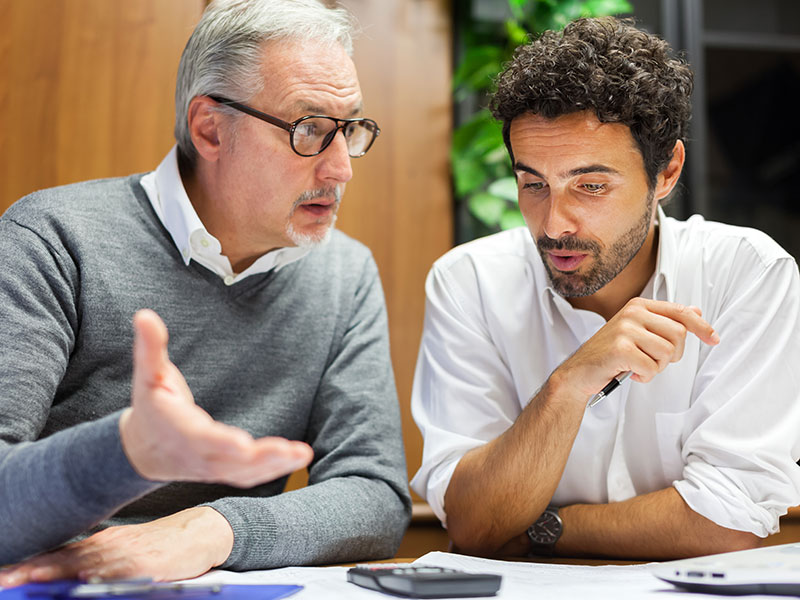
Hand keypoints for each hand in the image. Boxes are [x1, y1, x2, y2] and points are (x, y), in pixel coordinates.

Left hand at [0, 507, 230, 585]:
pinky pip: (119, 571)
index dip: (29, 565)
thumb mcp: (125, 550)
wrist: (202, 532)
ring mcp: (127, 554)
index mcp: (101, 543)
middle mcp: (109, 546)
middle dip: (30, 570)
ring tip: (28, 578)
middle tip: (3, 578)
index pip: (57, 554)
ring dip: (54, 572)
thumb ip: (96, 561)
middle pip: (63, 559)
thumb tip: (66, 576)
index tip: (3, 575)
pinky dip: (99, 575)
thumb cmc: (163, 546)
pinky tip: (83, 579)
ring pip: (84, 563)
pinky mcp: (147, 564)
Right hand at [120, 309, 312, 485]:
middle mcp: (198, 454)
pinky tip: (297, 459)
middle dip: (262, 458)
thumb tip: (144, 315)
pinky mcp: (224, 470)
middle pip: (231, 461)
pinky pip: (250, 475)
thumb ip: (150, 347)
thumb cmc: (151, 406)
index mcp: (179, 429)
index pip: (201, 438)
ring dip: (276, 465)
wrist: (143, 450)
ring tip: (302, 455)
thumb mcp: (147, 375)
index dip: (221, 443)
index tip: (242, 444)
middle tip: (292, 451)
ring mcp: (212, 467)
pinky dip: (274, 469)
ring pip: (245, 472)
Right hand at [557, 298, 719, 398]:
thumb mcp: (639, 332)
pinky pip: (652, 368)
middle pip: (679, 335)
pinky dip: (645, 377)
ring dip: (657, 368)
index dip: (702, 326)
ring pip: (667, 353)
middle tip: (654, 361)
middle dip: (672, 355)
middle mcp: (632, 312)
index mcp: (639, 305)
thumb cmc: (611, 353)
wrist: (580, 371)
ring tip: (640, 367)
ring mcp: (625, 329)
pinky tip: (631, 374)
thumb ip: (666, 321)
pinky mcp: (620, 348)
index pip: (681, 312)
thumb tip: (697, 311)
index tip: (714, 339)